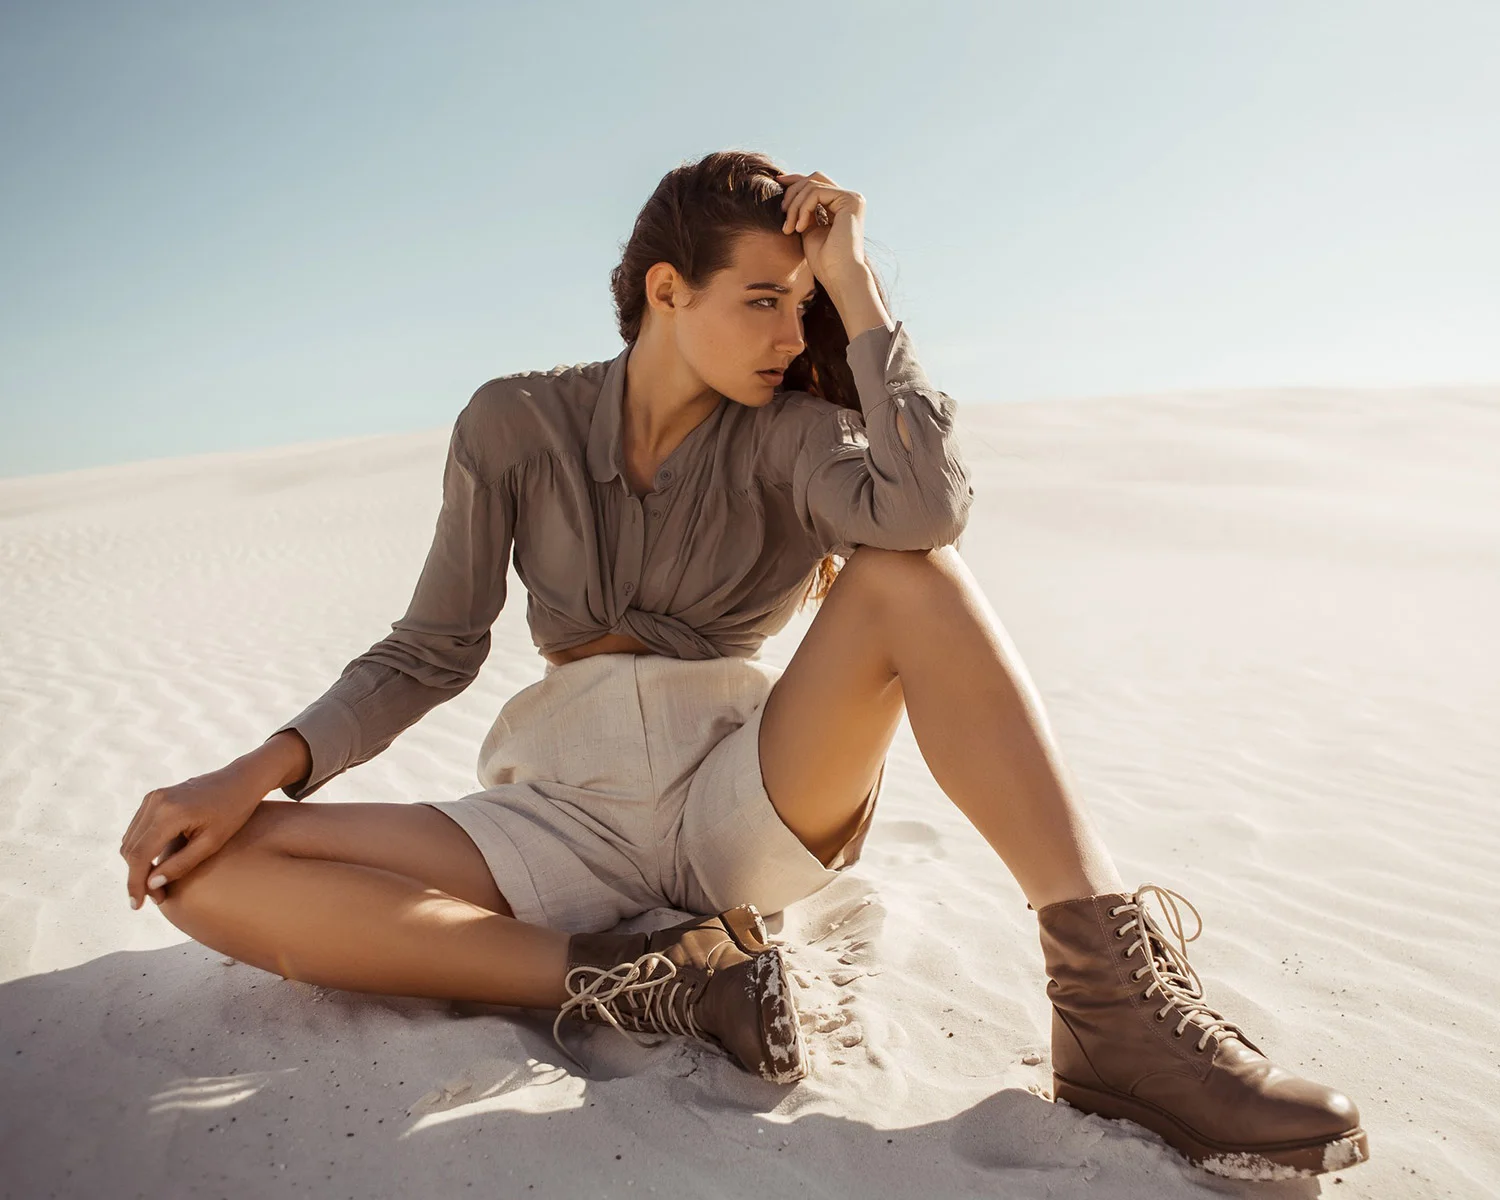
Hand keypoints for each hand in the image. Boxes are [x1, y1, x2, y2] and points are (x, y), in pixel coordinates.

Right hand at [119, 764, 266, 909]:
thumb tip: (151, 884)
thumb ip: (181, 864)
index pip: (140, 856)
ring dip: (138, 864)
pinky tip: (157, 862)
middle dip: (138, 877)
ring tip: (158, 883)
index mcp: (170, 814)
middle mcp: (155, 802)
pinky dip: (141, 848)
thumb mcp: (212, 842)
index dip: (136, 884)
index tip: (137, 906)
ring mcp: (153, 797)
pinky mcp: (154, 797)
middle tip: (156, 897)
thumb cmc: (233, 811)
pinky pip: (138, 829)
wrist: (240, 780)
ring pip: (130, 840)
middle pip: (131, 850)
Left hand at [775, 170, 870, 293]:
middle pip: (814, 179)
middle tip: (781, 211)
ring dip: (795, 205)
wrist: (838, 276)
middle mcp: (849, 199)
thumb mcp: (808, 229)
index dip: (796, 180)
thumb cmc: (824, 261)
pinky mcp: (851, 200)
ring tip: (789, 228)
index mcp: (840, 206)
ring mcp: (852, 199)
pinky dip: (803, 208)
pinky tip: (799, 228)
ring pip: (812, 185)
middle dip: (793, 191)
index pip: (816, 184)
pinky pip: (816, 193)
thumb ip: (803, 211)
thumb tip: (790, 192)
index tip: (776, 181)